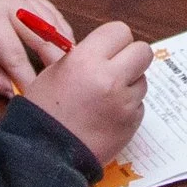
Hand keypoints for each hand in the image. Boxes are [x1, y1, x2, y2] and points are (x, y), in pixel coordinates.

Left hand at [0, 0, 73, 95]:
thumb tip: (11, 93)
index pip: (15, 56)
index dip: (28, 81)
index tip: (37, 100)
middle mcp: (11, 4)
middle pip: (44, 38)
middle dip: (56, 66)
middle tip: (66, 89)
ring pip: (54, 24)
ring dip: (65, 49)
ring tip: (74, 73)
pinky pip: (53, 13)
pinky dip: (63, 32)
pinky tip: (69, 51)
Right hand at [24, 20, 154, 163]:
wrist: (46, 155)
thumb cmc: (43, 113)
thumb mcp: (54, 72)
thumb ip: (83, 56)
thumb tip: (105, 49)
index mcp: (86, 60)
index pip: (119, 31)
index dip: (113, 40)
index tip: (107, 49)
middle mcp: (110, 78)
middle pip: (142, 51)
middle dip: (130, 57)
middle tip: (115, 68)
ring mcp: (124, 103)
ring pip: (143, 79)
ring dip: (129, 84)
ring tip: (104, 97)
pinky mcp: (132, 123)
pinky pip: (139, 104)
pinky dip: (128, 107)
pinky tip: (106, 115)